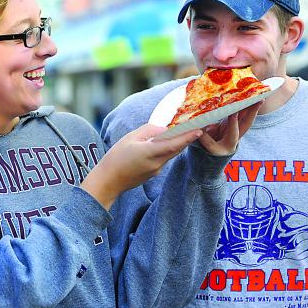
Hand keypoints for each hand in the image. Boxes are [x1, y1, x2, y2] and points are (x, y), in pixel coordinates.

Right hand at [81, 124, 202, 209]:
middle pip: (176, 149)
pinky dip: (167, 150)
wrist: (109, 181)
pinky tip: (164, 143)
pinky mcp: (153, 173)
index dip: (187, 137)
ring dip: (177, 144)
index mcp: (149, 153)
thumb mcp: (130, 138)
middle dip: (186, 138)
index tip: (198, 130)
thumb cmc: (116, 157)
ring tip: (181, 131)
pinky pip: (163, 159)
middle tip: (196, 126)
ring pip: (170, 154)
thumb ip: (148, 131)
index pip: (173, 145)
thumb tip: (163, 129)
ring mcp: (156, 170)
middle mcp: (156, 163)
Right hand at [198, 101, 261, 155]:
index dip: (233, 123)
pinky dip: (246, 104)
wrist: (221, 151)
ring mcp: (238, 127)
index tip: (233, 114)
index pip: (233, 132)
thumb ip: (205, 138)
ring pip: (246, 116)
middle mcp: (238, 134)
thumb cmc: (215, 149)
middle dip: (252, 112)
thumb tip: (199, 127)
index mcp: (231, 142)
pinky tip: (249, 95)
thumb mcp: (209, 147)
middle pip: (247, 123)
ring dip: (252, 105)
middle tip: (259, 101)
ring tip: (259, 94)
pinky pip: (242, 111)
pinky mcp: (235, 121)